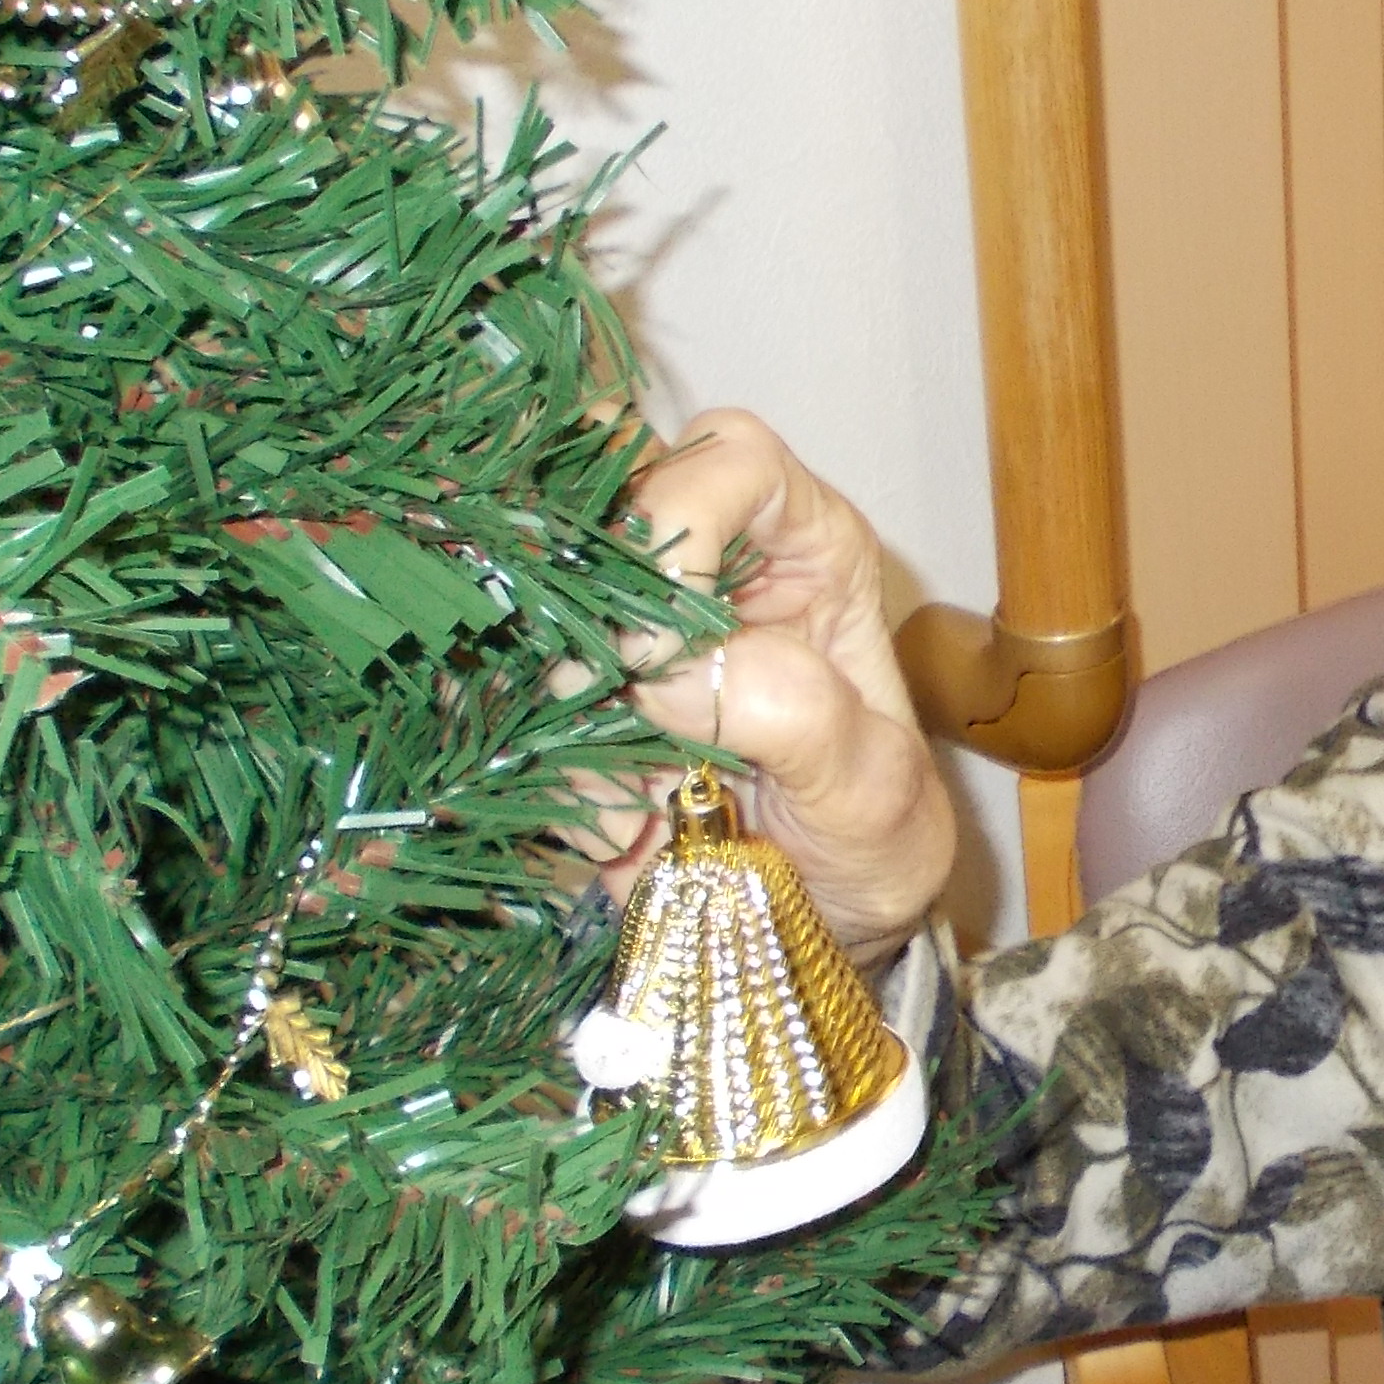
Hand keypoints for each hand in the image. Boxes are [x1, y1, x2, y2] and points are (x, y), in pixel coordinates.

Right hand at [588, 409, 955, 956]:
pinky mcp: (573, 692)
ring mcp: (629, 623)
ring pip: (540, 601)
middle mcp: (712, 562)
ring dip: (567, 714)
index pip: (732, 458)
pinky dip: (545, 769)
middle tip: (620, 722)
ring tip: (641, 809)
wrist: (819, 926)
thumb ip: (797, 715)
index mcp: (805, 548)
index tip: (661, 643)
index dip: (681, 524)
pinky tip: (616, 832)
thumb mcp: (873, 792)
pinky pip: (510, 692)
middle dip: (593, 621)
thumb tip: (668, 667)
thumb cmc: (873, 839)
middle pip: (609, 505)